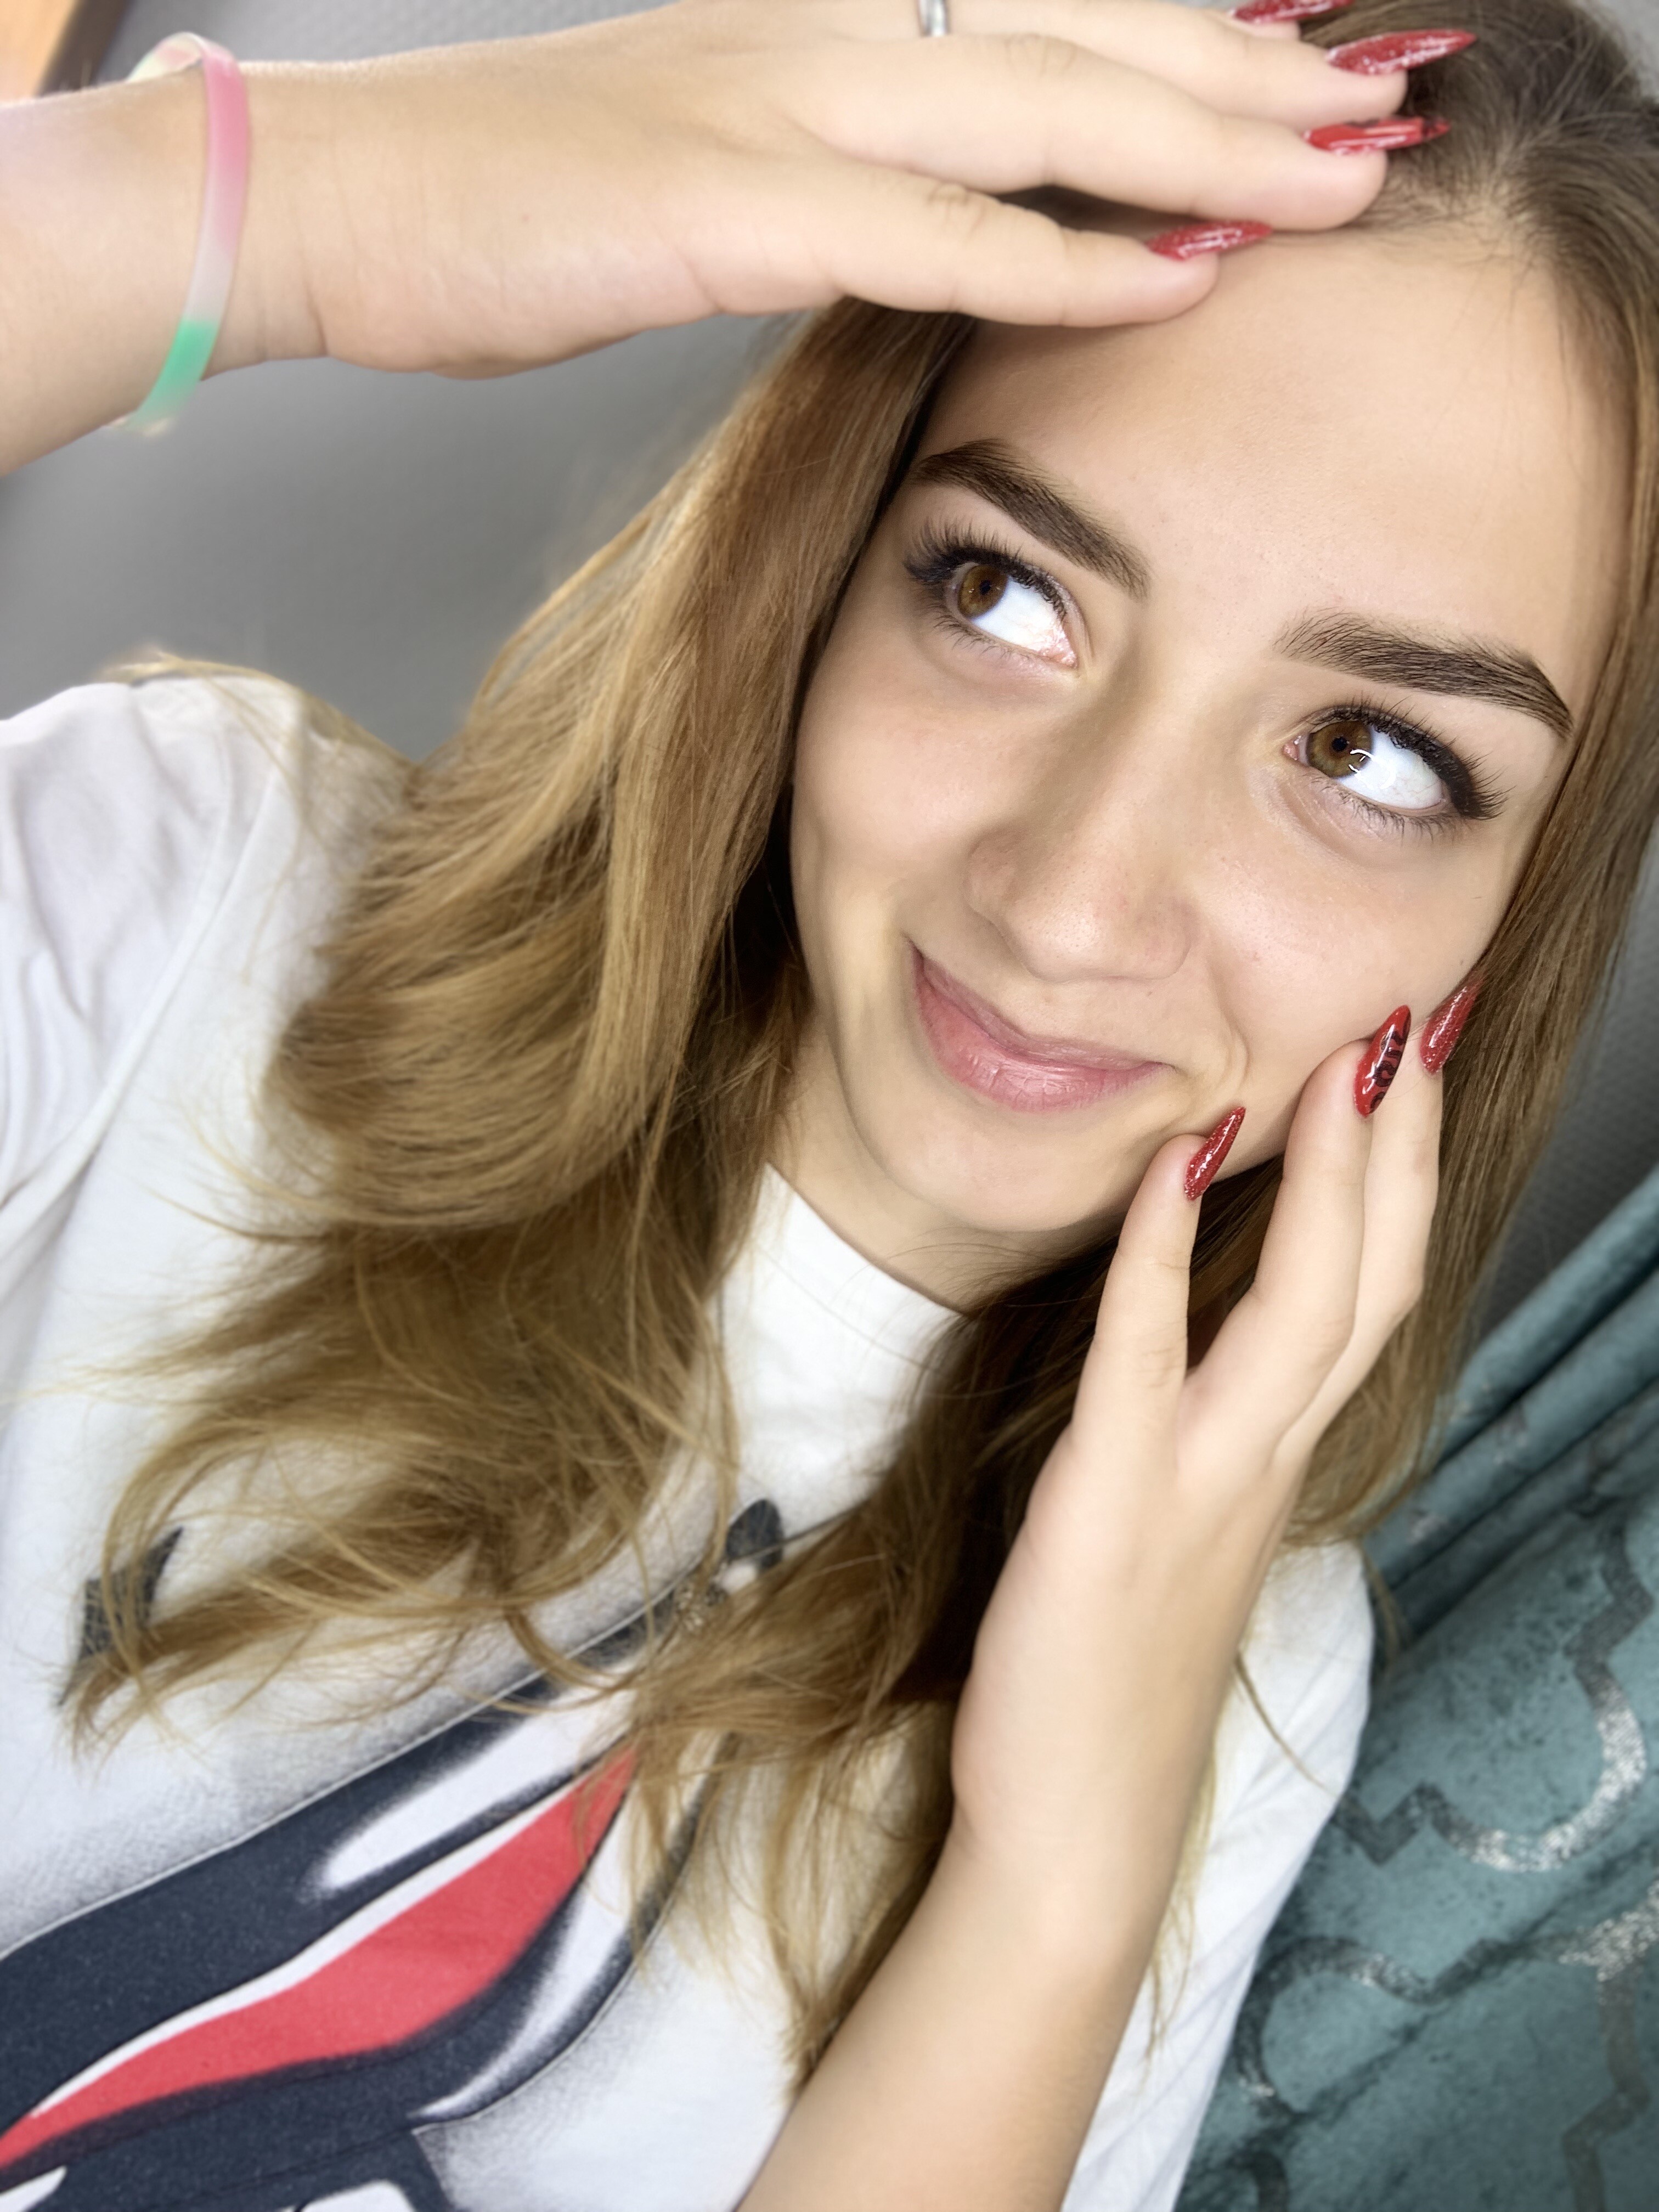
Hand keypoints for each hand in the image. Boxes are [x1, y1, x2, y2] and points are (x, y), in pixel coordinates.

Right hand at [252, 0, 1409, 376]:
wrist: (346, 200)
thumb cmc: (525, 192)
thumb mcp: (715, 143)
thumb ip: (851, 158)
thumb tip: (965, 201)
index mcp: (830, 5)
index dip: (1202, 24)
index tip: (1321, 53)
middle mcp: (830, 23)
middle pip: (1090, 30)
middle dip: (1256, 72)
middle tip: (1395, 102)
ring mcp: (783, 103)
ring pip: (1047, 108)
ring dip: (1211, 143)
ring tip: (1345, 175)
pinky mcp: (732, 205)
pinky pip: (942, 234)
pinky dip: (1069, 255)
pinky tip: (1181, 268)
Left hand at [945, 1027, 1439, 1943]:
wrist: (1077, 1826)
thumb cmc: (1115, 1672)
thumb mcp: (1186, 1527)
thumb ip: (1209, 1429)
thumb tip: (1208, 1337)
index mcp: (1279, 1457)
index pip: (1369, 1294)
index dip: (1400, 1179)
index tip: (1405, 1070)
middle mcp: (1265, 1458)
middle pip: (1369, 1280)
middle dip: (1398, 1147)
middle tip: (1411, 1022)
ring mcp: (1201, 1479)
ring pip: (1305, 1309)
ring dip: (1331, 1176)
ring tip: (1346, 1058)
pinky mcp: (1113, 1502)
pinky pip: (1147, 1350)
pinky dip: (1165, 1245)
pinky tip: (1173, 1153)